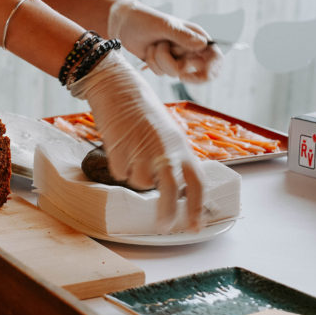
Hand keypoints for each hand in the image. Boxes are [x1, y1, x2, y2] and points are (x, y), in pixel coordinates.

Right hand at [69, 50, 204, 231]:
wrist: (119, 88)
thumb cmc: (144, 111)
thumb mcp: (168, 133)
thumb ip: (175, 158)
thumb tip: (176, 188)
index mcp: (182, 147)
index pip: (196, 184)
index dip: (196, 209)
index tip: (193, 227)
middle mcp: (165, 149)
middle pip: (170, 192)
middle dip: (167, 213)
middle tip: (162, 226)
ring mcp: (142, 149)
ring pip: (140, 182)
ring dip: (136, 177)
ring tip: (133, 158)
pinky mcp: (120, 147)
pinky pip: (119, 172)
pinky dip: (119, 166)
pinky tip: (120, 149)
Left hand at [107, 0, 223, 82]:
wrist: (124, 23)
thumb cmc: (146, 19)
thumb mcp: (164, 26)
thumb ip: (182, 36)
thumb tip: (202, 45)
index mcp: (196, 36)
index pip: (215, 57)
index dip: (211, 70)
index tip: (196, 75)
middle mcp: (189, 48)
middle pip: (197, 71)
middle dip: (179, 68)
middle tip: (177, 71)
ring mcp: (176, 57)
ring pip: (174, 72)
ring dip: (161, 61)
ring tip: (155, 45)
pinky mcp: (163, 63)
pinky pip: (161, 73)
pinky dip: (153, 63)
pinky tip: (148, 51)